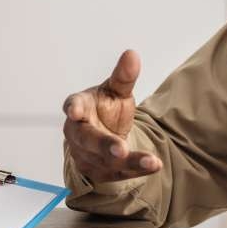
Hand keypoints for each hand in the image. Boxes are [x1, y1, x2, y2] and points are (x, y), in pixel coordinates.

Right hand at [62, 50, 162, 183]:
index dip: (74, 108)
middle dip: (104, 145)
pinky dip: (137, 170)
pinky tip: (153, 165)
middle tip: (119, 149)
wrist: (102, 137)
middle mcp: (78, 133)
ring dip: (129, 161)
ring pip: (106, 161)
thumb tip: (132, 54)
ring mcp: (87, 155)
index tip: (74, 111)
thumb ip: (123, 76)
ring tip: (151, 161)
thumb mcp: (115, 91)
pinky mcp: (100, 171)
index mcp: (79, 107)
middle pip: (89, 140)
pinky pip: (119, 173)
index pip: (73, 105)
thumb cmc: (105, 109)